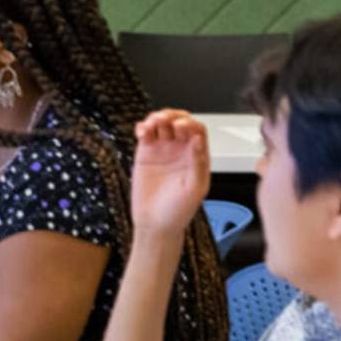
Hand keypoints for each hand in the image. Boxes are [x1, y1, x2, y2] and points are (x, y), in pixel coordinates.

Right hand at [131, 109, 209, 237]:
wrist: (155, 224)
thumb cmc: (178, 211)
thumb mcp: (194, 189)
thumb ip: (198, 164)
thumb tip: (198, 140)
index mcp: (197, 157)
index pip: (197, 131)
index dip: (190, 124)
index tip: (181, 127)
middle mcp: (181, 150)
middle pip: (179, 122)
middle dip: (172, 115)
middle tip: (164, 119)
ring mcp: (163, 150)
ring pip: (162, 124)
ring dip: (156, 118)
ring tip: (151, 124)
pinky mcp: (146, 153)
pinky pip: (146, 134)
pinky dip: (143, 127)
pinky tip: (142, 132)